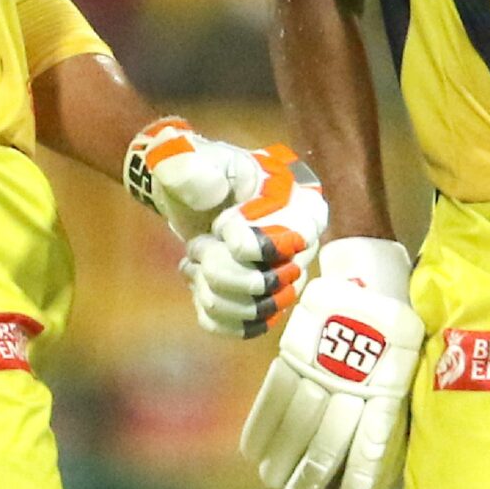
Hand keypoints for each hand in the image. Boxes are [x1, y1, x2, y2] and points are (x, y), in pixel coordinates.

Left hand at [126, 116, 328, 337]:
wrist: (188, 197)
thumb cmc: (198, 173)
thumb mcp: (193, 160)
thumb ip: (191, 168)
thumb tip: (210, 193)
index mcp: (301, 207)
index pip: (289, 242)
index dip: (246, 243)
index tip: (221, 224)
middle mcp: (301, 249)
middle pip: (266, 283)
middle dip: (218, 267)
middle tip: (200, 243)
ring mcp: (284, 280)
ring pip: (252, 310)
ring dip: (210, 289)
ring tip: (195, 263)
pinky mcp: (262, 303)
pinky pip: (242, 328)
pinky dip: (209, 311)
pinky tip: (197, 285)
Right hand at [240, 240, 422, 488]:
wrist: (372, 275)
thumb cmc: (395, 344)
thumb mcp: (406, 383)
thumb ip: (385, 431)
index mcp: (392, 394)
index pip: (371, 460)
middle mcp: (357, 382)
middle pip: (325, 450)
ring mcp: (322, 363)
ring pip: (296, 427)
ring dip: (279, 466)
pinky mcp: (294, 347)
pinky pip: (272, 397)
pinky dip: (260, 429)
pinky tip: (254, 456)